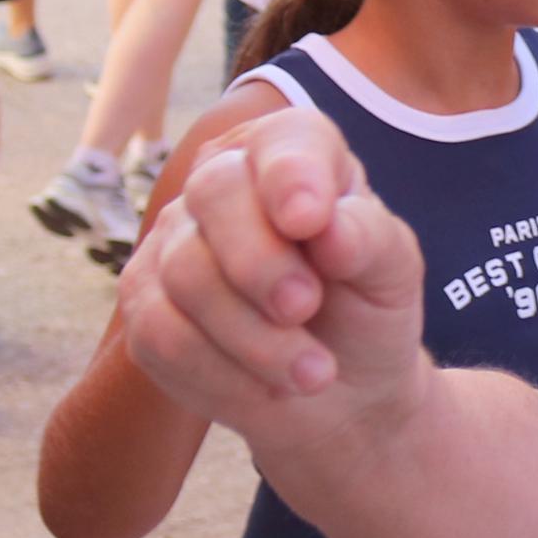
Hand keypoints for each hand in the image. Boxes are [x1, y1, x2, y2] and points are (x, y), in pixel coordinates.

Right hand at [122, 106, 429, 430]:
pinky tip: (267, 389)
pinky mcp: (146, 308)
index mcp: (292, 156)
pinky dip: (224, 375)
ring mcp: (173, 244)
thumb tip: (328, 228)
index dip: (289, 176)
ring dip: (256, 338)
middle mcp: (223, 184)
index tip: (309, 220)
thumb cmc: (368, 313)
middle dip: (262, 264)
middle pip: (214, 194)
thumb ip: (369, 238)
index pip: (280, 142)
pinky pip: (163, 336)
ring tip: (313, 373)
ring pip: (186, 275)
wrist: (342, 395)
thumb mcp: (392, 274)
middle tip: (307, 309)